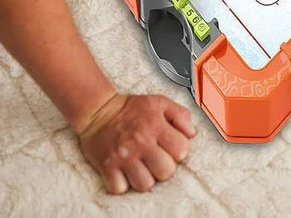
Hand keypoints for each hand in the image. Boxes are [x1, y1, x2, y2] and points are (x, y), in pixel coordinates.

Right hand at [79, 93, 195, 193]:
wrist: (97, 110)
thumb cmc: (129, 108)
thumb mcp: (158, 102)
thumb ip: (180, 114)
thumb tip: (192, 133)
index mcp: (155, 125)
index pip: (181, 150)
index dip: (179, 151)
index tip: (171, 148)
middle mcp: (140, 142)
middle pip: (166, 172)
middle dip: (164, 168)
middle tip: (156, 160)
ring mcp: (123, 156)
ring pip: (145, 185)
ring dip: (145, 178)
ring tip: (141, 167)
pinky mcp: (107, 166)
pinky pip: (121, 188)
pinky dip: (123, 184)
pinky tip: (125, 172)